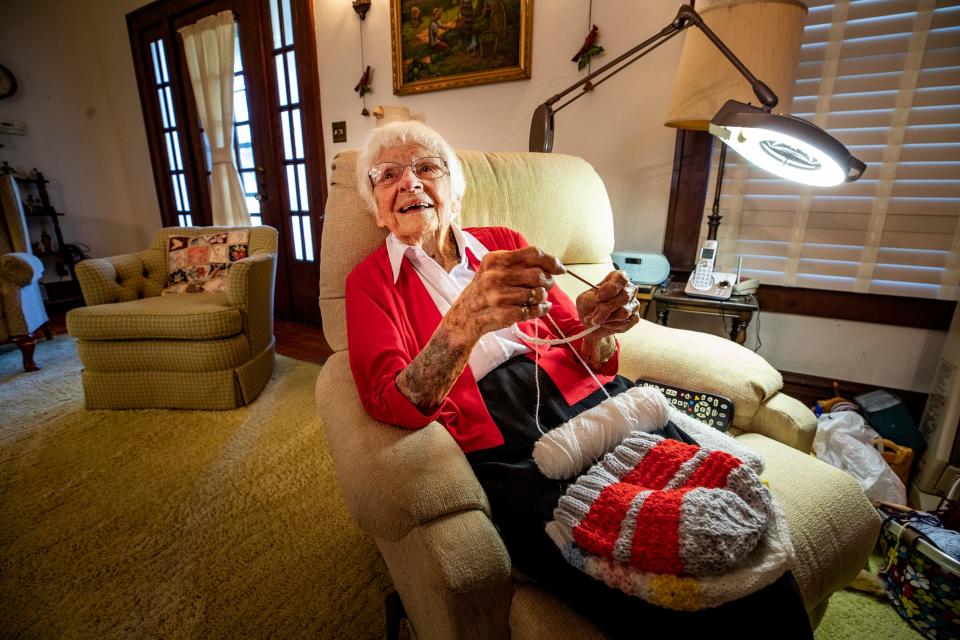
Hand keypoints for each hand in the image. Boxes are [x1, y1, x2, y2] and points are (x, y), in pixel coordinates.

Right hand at [444, 246, 564, 342]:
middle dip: (548, 281)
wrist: (464, 317)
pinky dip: (541, 310)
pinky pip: (532, 311)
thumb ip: (518, 263)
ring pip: (537, 294)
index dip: (551, 261)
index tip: (560, 269)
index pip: (532, 253)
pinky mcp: (503, 315)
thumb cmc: (484, 290)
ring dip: (543, 297)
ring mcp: (498, 297)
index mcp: (495, 260)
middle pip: (538, 274)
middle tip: (547, 285)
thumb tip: (552, 265)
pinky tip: (540, 308)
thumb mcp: (493, 269)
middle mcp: (495, 276)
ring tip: (538, 298)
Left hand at [575, 270, 640, 339]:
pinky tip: (604, 324)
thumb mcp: (584, 299)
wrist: (592, 321)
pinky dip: (611, 326)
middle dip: (606, 309)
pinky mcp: (634, 317)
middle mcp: (629, 289)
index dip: (610, 288)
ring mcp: (634, 303)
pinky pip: (625, 323)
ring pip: (624, 312)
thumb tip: (598, 303)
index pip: (621, 278)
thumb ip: (591, 299)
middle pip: (624, 297)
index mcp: (617, 278)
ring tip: (596, 321)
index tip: (598, 297)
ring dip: (606, 319)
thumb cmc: (589, 305)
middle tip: (593, 317)